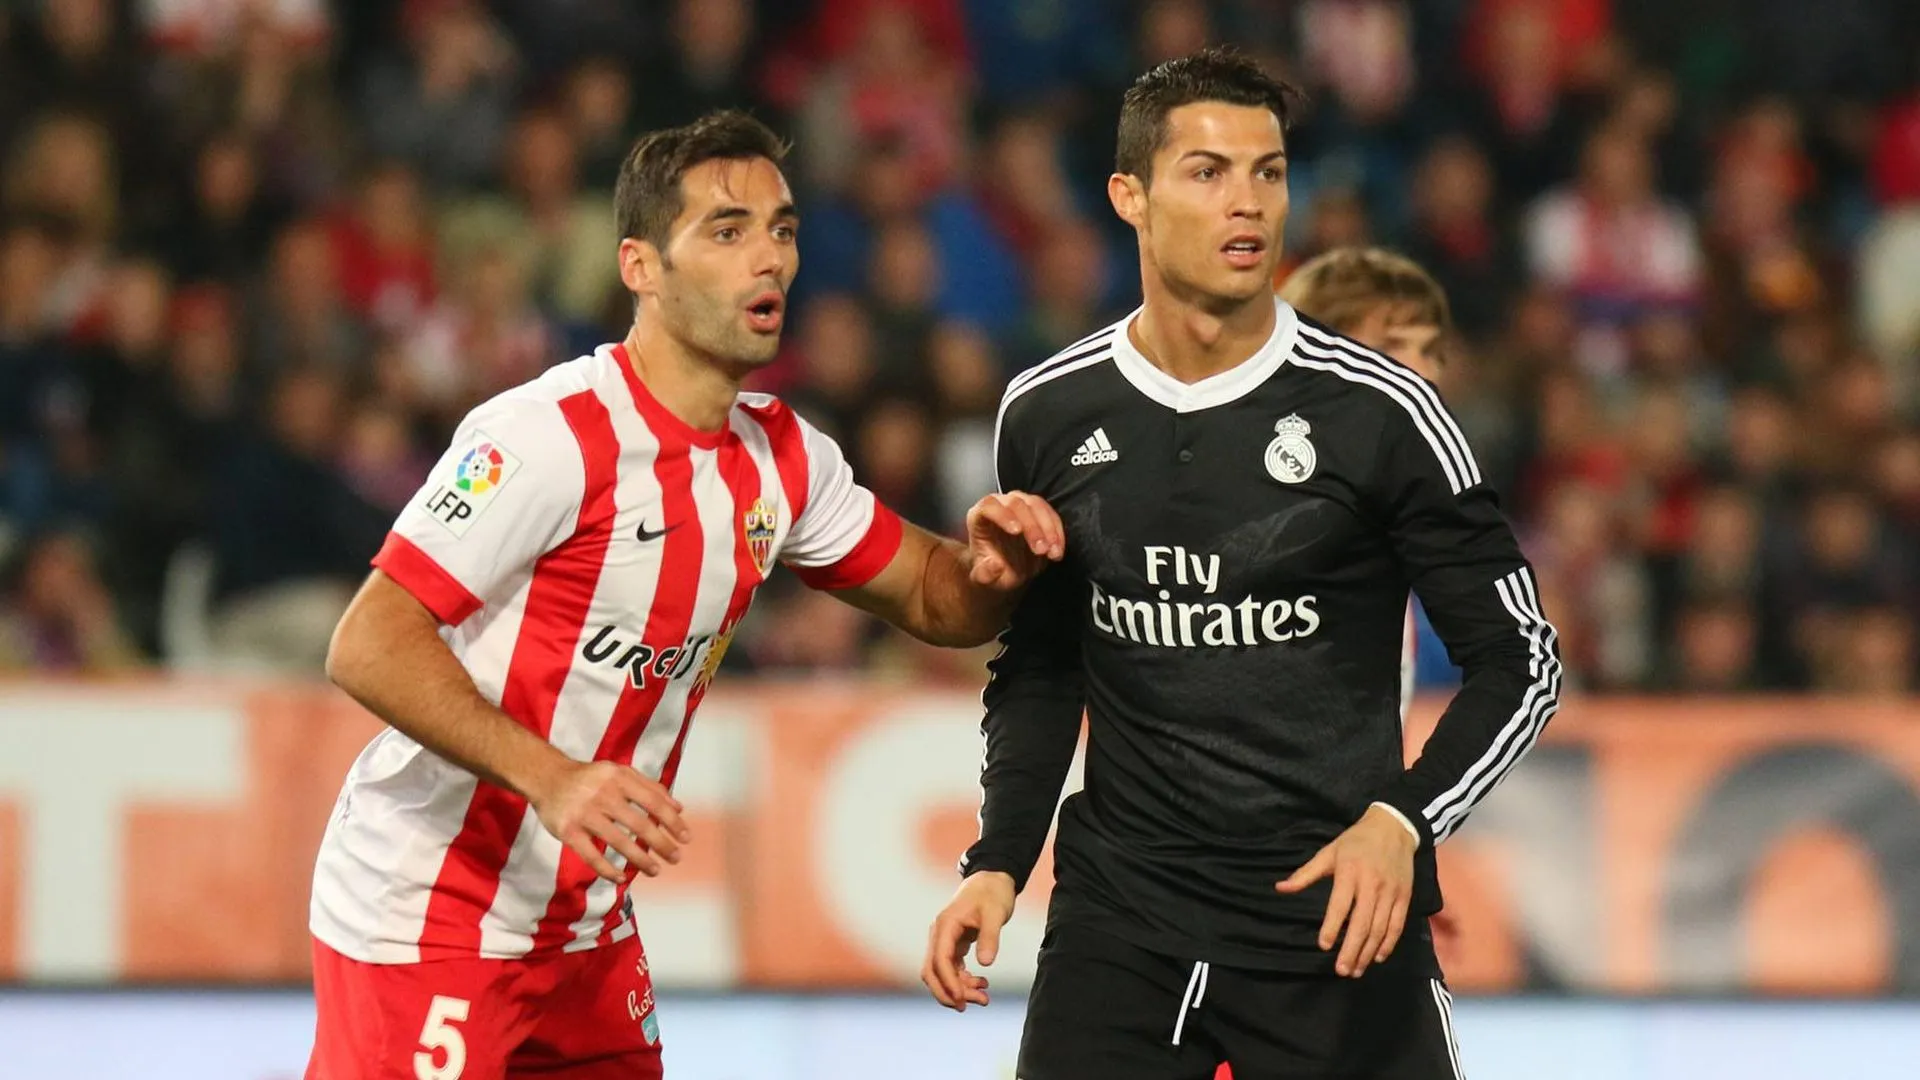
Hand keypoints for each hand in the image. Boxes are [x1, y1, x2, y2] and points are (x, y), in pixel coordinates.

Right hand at [528, 759, 691, 883]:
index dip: (672, 821)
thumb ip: (649, 787)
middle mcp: (603, 794)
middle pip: (639, 823)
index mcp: (619, 778)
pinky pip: (591, 856)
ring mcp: (584, 814)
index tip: (685, 837)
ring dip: (640, 859)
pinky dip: (607, 870)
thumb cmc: (590, 777)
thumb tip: (679, 808)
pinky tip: (621, 877)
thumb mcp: (620, 772)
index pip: (653, 802)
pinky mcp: (568, 832)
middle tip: (675, 858)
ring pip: (618, 841)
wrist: (547, 777)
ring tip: (656, 870)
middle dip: (661, 843)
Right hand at [921, 871, 1015, 1010]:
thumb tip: (986, 963)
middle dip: (947, 992)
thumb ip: (990, 937)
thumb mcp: (995, 913)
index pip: (939, 960)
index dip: (948, 982)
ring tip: (984, 998)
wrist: (992, 880)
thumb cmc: (993, 894)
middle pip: (931, 972)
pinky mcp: (952, 945)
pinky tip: (981, 984)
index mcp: (945, 925)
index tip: (962, 1000)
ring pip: (941, 974)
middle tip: (969, 1007)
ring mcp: (944, 940)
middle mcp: (939, 934)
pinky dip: (963, 981)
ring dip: (958, 989)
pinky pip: (951, 969)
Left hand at [964, 492, 1064, 590]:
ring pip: (1036, 505)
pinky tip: (1058, 549)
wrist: (1006, 570)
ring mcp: (1020, 504)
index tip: (1017, 531)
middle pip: (1016, 504)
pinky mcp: (1037, 510)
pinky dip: (1057, 532)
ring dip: (1048, 528)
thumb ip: (985, 573)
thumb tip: (995, 565)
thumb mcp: (984, 578)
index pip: (989, 506)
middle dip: (1032, 527)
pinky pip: (1050, 514)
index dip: (1003, 515)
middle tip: (1040, 550)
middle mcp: (999, 505)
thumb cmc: (992, 570)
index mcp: (979, 516)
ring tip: (1052, 552)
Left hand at [1275, 805, 1415, 977]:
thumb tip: (1280, 888)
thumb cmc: (1355, 842)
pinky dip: (1388, 943)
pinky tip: (1377, 956)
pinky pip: (1397, 925)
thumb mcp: (1328, 853)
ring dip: (1368, 952)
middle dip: (1352, 949)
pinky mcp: (1404, 897)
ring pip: (1380, 928)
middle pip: (1362, 923)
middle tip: (1342, 970)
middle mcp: (1372, 885)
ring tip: (1356, 969)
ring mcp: (1391, 892)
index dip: (1332, 926)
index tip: (1323, 946)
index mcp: (1350, 872)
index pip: (1340, 905)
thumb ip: (1305, 874)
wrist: (1393, 828)